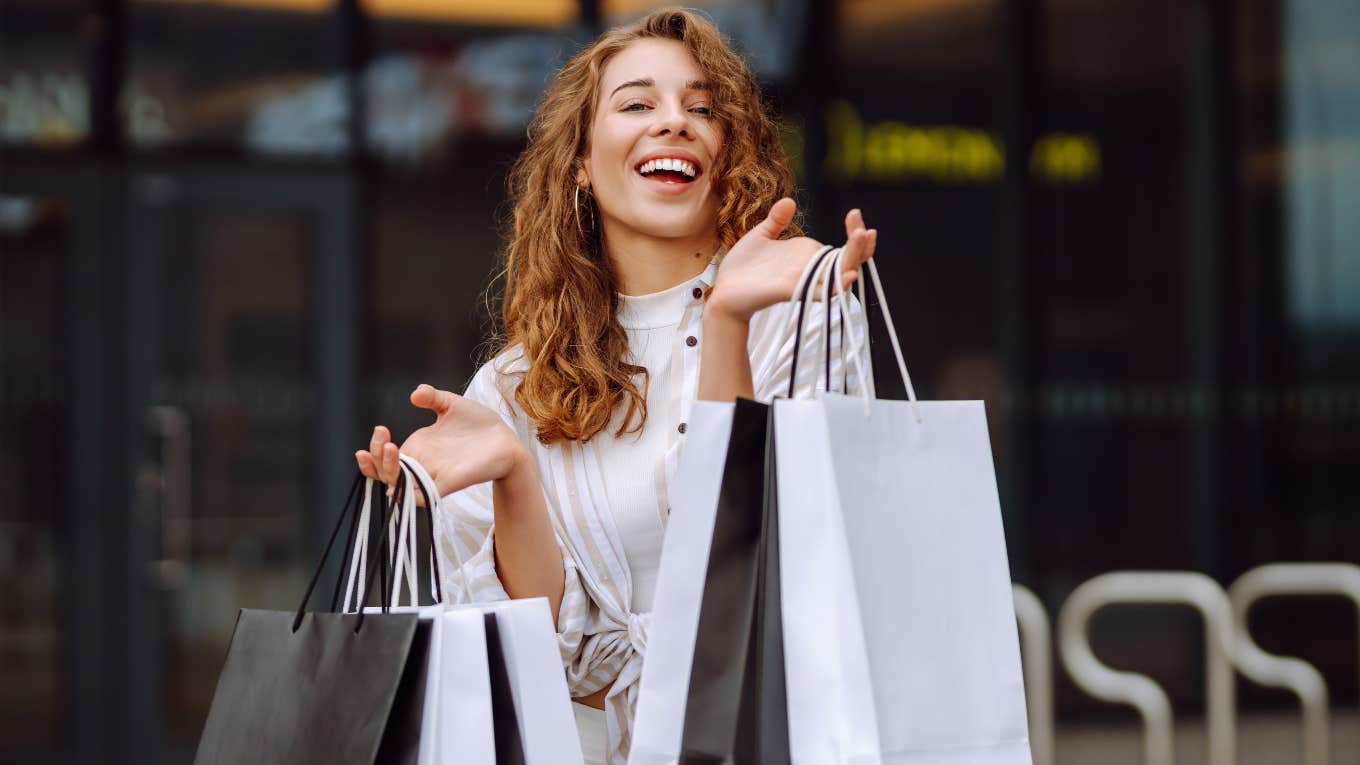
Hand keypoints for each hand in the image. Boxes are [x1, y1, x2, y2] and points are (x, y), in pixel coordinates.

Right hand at [355, 384, 525, 502]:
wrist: (506, 438)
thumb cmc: (478, 423)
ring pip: (400, 486)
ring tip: (391, 449)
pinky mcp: (449, 484)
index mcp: (418, 447)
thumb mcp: (451, 404)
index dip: (374, 449)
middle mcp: (422, 464)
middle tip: (384, 439)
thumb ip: (432, 397)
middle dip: (375, 459)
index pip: (384, 457)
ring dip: (389, 471)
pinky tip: (398, 487)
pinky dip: (409, 495)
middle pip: (386, 473)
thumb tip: (414, 394)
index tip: (380, 430)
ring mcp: (434, 476)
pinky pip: (424, 496)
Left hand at [707, 197, 877, 322]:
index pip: (842, 246)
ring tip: (863, 238)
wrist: (724, 289)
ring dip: (854, 257)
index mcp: (807, 255)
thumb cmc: (743, 267)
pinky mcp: (789, 290)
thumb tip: (790, 201)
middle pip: (847, 260)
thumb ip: (776, 220)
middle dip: (861, 245)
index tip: (855, 212)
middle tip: (866, 228)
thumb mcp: (760, 236)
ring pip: (839, 273)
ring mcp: (802, 280)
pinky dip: (835, 286)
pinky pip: (819, 292)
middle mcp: (810, 269)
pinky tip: (850, 276)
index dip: (854, 231)